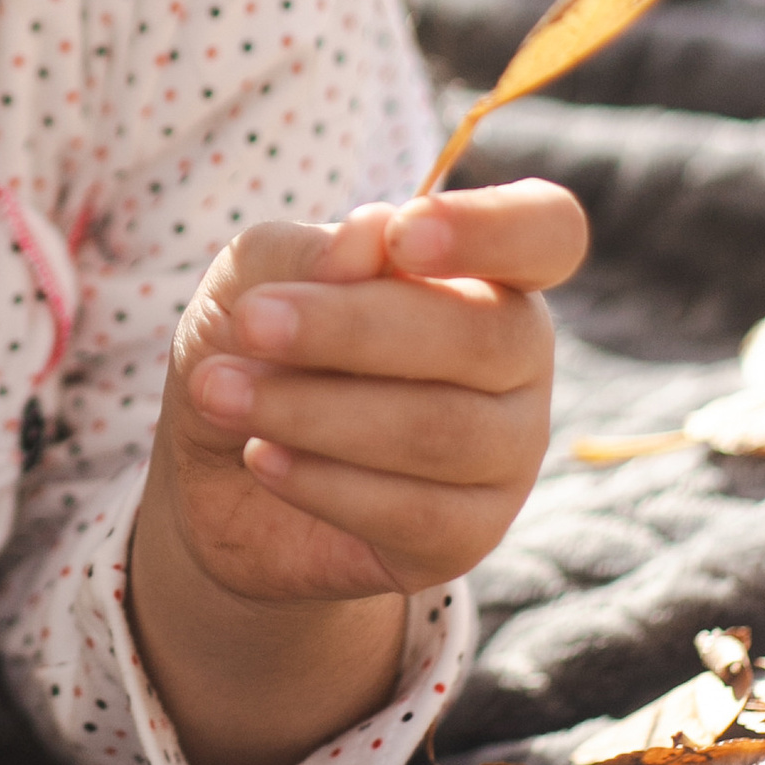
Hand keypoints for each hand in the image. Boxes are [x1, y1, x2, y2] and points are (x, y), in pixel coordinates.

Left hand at [129, 178, 574, 764]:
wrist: (218, 472)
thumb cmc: (257, 344)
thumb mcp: (256, 278)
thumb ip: (309, 253)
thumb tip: (369, 238)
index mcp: (487, 268)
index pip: (547, 230)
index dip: (492, 228)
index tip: (403, 236)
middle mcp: (519, 358)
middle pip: (483, 335)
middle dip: (352, 328)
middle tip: (248, 322)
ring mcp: (507, 454)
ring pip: (442, 431)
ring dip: (315, 409)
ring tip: (218, 392)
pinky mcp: (468, 537)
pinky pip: (415, 512)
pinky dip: (323, 481)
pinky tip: (260, 457)